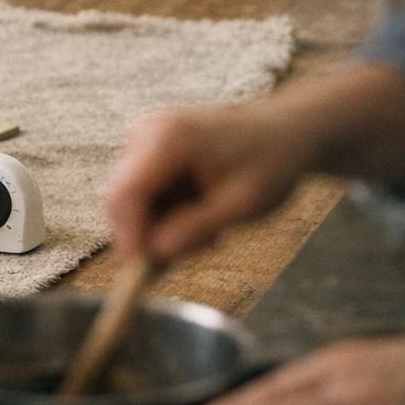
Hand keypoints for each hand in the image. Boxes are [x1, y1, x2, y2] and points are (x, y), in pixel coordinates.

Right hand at [105, 103, 309, 267]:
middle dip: (145, 236)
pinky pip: (138, 192)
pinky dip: (161, 212)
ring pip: (127, 200)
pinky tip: (196, 212)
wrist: (284, 130)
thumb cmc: (271, 162)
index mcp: (169, 138)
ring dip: (157, 226)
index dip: (128, 238)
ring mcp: (142, 137)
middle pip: (119, 199)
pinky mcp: (145, 147)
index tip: (141, 274)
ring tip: (206, 231)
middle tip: (179, 264)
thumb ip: (196, 229)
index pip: (125, 195)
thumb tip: (154, 256)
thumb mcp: (243, 204)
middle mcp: (146, 132)